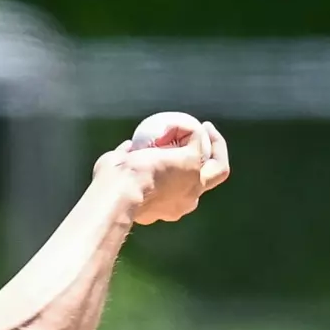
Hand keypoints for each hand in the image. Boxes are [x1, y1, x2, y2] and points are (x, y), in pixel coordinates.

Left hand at [95, 117, 230, 225]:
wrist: (118, 192)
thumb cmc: (110, 188)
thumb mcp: (118, 177)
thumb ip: (126, 164)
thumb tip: (128, 148)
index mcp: (167, 208)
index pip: (181, 191)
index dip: (179, 174)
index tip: (170, 156)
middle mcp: (185, 202)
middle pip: (209, 182)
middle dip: (209, 161)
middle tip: (201, 140)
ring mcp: (193, 185)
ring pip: (219, 167)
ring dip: (215, 145)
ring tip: (205, 128)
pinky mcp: (193, 164)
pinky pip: (198, 140)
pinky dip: (192, 129)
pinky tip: (182, 121)